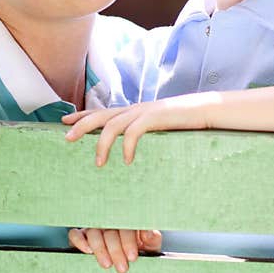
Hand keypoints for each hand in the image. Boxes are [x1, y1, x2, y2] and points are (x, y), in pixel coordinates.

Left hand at [63, 94, 212, 164]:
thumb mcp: (159, 128)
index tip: (64, 121)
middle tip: (66, 138)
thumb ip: (143, 132)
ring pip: (113, 125)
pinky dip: (128, 146)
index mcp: (134, 111)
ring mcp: (145, 112)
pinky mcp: (156, 117)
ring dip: (102, 144)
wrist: (209, 110)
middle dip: (81, 125)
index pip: (102, 111)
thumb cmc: (185, 122)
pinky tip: (127, 161)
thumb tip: (130, 147)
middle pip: (100, 115)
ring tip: (99, 163)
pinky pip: (135, 131)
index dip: (82, 115)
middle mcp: (135, 109)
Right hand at [68, 228, 161, 272]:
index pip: (125, 225)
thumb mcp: (149, 245)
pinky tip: (88, 251)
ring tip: (106, 264)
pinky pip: (75, 234)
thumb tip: (149, 232)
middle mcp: (109, 221)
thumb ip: (151, 238)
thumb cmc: (138, 248)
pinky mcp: (80, 235)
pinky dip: (79, 241)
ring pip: (93, 232)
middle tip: (122, 268)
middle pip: (109, 230)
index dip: (128, 241)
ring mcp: (94, 227)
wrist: (125, 258)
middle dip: (115, 250)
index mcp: (126, 221)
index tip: (132, 257)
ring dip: (99, 248)